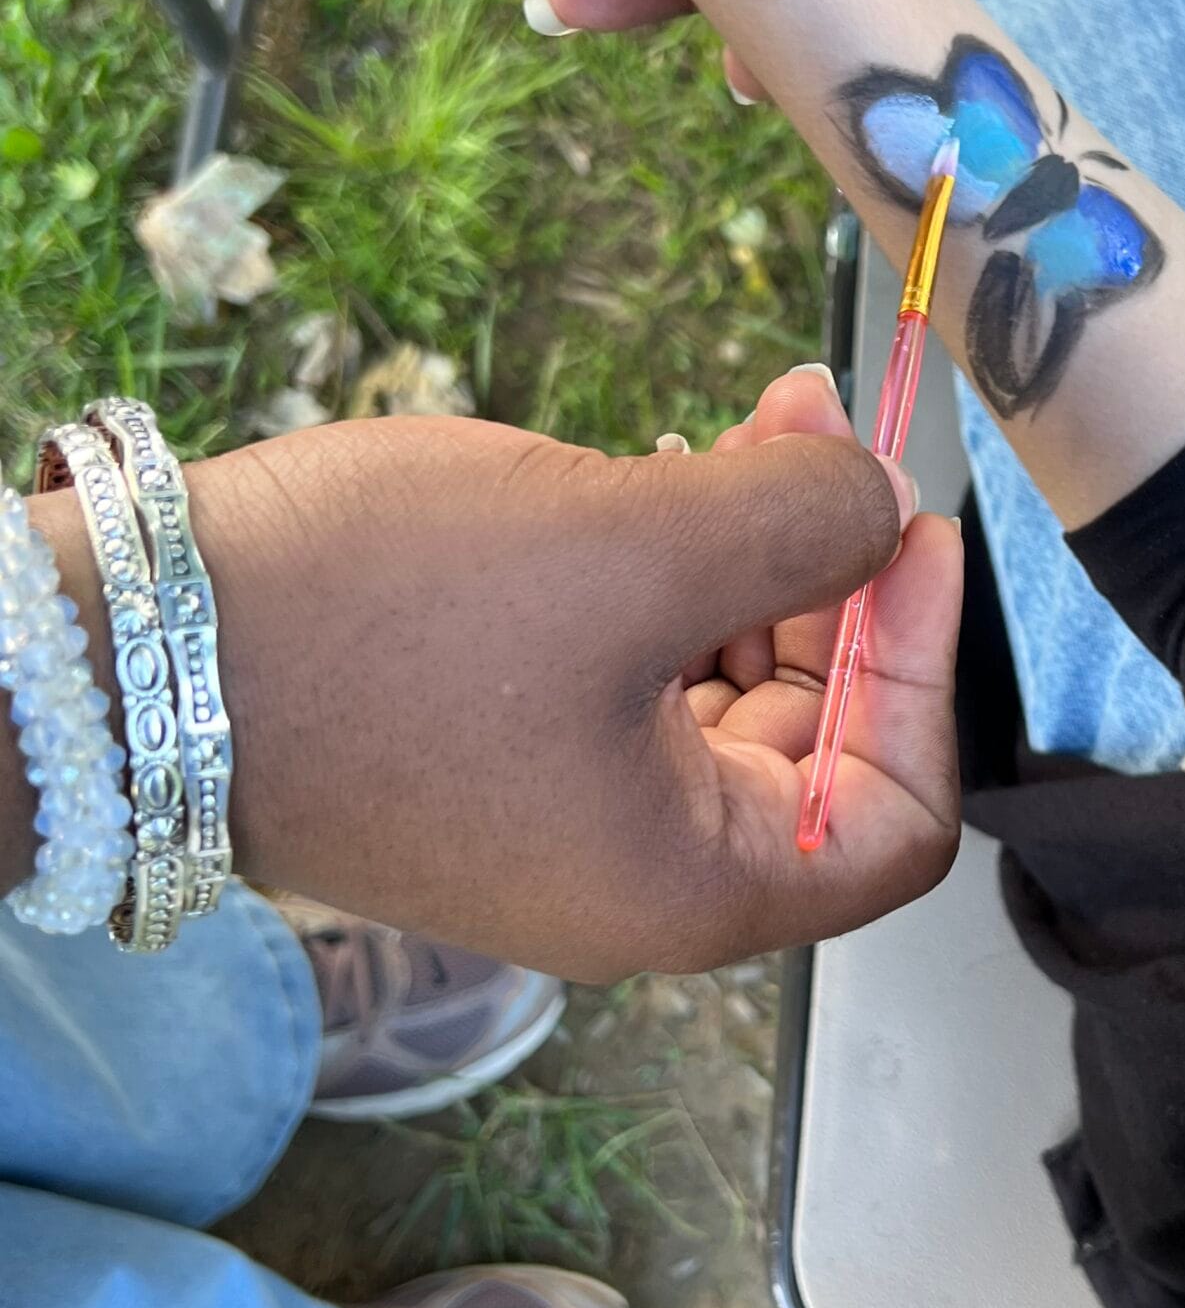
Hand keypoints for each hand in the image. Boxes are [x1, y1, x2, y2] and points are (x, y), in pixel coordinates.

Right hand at [34, 378, 961, 980]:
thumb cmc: (384, 620)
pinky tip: (654, 477)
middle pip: (818, 742)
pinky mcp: (501, 759)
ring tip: (742, 423)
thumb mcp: (626, 548)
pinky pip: (635, 680)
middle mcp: (642, 880)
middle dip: (839, 582)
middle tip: (819, 426)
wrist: (131, 650)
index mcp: (694, 884)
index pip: (899, 821)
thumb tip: (877, 503)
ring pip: (725, 695)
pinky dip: (668, 584)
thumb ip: (797, 524)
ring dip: (756, 562)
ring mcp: (565, 823)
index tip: (914, 534)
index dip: (931, 673)